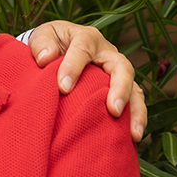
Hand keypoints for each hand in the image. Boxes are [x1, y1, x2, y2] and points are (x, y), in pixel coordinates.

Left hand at [28, 20, 146, 141]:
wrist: (56, 50)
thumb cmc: (49, 44)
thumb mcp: (42, 36)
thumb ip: (41, 44)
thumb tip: (45, 58)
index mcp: (87, 38)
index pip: (83, 50)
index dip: (73, 67)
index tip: (63, 88)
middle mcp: (107, 54)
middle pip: (122, 68)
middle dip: (120, 89)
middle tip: (114, 110)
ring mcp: (116, 73)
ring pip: (134, 88)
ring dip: (136, 110)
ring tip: (134, 133)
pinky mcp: (118, 89)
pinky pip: (133, 103)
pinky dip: (135, 120)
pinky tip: (132, 139)